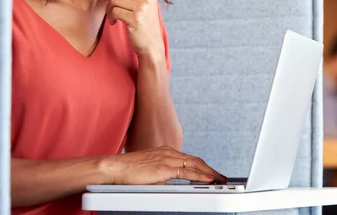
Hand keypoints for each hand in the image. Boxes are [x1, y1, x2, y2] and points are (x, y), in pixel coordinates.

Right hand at [103, 145, 227, 184]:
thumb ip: (162, 176)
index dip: (203, 166)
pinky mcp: (164, 168)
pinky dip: (199, 176)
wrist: (114, 168)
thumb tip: (170, 184)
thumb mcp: (150, 172)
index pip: (190, 159)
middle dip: (211, 169)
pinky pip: (186, 172)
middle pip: (196, 160)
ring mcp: (168, 159)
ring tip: (220, 179)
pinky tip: (208, 179)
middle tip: (222, 177)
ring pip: (195, 165)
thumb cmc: (128, 171)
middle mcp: (169, 152)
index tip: (212, 172)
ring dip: (210, 173)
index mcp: (166, 152)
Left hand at [104, 0, 163, 58]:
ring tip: (113, 17)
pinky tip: (115, 22)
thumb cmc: (145, 25)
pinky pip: (114, 11)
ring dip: (109, 9)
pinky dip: (111, 17)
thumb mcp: (144, 5)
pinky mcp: (135, 18)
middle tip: (107, 0)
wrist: (152, 45)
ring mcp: (141, 7)